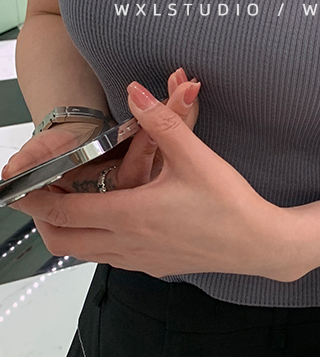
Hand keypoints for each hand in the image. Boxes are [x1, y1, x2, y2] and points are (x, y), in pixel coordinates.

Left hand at [8, 81, 300, 281]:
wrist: (260, 244)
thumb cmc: (230, 204)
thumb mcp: (195, 157)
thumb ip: (162, 121)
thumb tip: (135, 90)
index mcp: (130, 214)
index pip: (62, 210)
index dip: (32, 197)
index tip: (13, 186)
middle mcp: (127, 242)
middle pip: (61, 239)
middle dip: (41, 218)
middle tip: (39, 193)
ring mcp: (139, 260)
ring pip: (83, 252)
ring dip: (67, 230)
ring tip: (69, 203)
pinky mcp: (154, 266)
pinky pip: (109, 258)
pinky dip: (94, 242)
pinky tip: (111, 220)